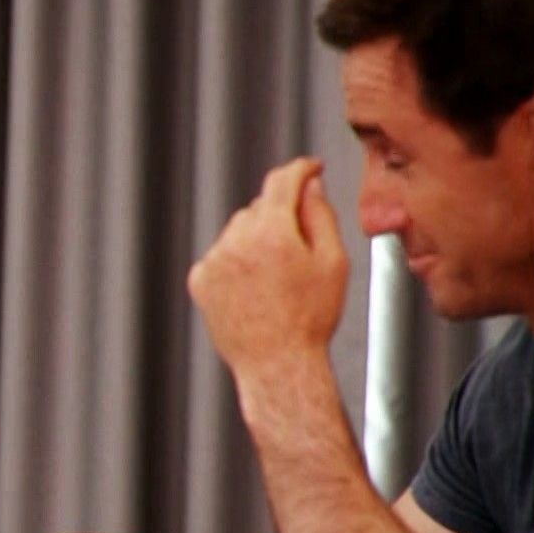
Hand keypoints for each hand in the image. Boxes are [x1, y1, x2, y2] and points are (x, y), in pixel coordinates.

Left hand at [186, 159, 348, 376]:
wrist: (277, 363)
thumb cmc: (309, 319)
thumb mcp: (333, 262)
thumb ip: (321, 215)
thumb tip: (310, 186)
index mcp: (273, 232)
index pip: (283, 180)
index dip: (301, 169)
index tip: (309, 168)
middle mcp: (237, 241)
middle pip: (260, 208)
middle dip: (281, 218)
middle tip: (300, 251)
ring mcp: (214, 260)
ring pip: (238, 231)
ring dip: (257, 241)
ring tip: (277, 280)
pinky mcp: (199, 280)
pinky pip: (220, 256)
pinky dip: (236, 264)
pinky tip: (255, 290)